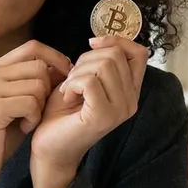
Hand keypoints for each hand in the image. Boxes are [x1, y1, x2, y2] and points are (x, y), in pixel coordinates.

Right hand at [0, 40, 71, 187]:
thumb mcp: (16, 103)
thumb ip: (33, 83)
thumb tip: (64, 66)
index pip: (32, 47)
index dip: (55, 58)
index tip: (66, 78)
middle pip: (39, 66)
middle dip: (48, 90)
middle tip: (37, 111)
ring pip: (38, 85)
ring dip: (40, 107)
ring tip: (27, 121)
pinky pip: (31, 103)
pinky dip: (33, 118)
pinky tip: (23, 128)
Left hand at [30, 35, 149, 174]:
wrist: (49, 147)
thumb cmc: (61, 113)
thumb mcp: (82, 80)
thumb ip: (97, 63)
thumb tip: (98, 41)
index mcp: (130, 91)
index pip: (139, 53)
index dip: (116, 41)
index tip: (92, 44)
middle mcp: (131, 101)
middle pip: (115, 56)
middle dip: (85, 60)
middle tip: (71, 80)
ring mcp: (120, 110)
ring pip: (103, 66)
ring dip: (76, 73)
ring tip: (68, 90)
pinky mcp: (103, 117)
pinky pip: (89, 82)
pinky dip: (71, 84)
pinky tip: (66, 98)